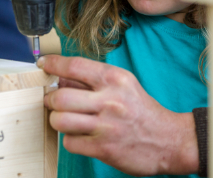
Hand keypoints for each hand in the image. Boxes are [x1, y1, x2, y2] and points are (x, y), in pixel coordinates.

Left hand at [38, 55, 198, 175]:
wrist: (169, 140)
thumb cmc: (141, 110)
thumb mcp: (123, 85)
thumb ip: (92, 80)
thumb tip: (61, 77)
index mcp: (115, 79)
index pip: (75, 66)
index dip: (53, 64)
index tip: (43, 64)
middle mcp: (110, 100)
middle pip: (61, 96)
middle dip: (50, 99)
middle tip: (53, 101)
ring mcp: (106, 126)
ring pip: (60, 120)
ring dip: (57, 120)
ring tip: (64, 119)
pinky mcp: (104, 149)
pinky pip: (70, 142)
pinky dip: (70, 140)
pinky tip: (80, 135)